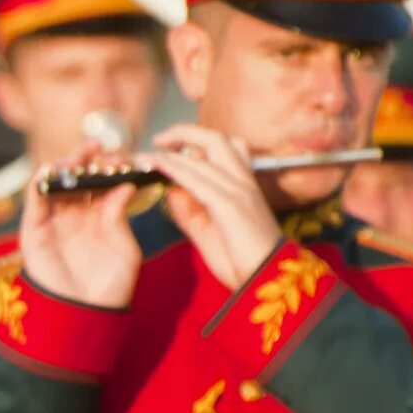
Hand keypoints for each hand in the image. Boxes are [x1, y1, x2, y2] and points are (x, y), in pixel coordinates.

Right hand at [19, 158, 141, 309]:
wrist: (86, 316)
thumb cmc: (110, 287)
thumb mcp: (125, 249)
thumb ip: (120, 217)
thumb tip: (125, 186)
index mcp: (98, 217)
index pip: (101, 183)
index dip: (109, 167)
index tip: (122, 157)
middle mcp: (74, 215)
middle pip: (77, 177)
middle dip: (87, 160)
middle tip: (99, 149)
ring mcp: (53, 221)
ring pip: (55, 183)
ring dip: (64, 165)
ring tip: (79, 158)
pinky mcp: (34, 230)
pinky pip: (34, 199)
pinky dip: (40, 181)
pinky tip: (54, 171)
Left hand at [143, 125, 285, 290]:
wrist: (266, 280)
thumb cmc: (241, 259)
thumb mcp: (207, 230)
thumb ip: (189, 210)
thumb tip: (170, 190)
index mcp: (243, 185)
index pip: (222, 148)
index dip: (193, 142)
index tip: (167, 146)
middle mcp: (243, 181)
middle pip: (215, 139)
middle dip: (184, 132)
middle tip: (158, 140)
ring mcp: (238, 190)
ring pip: (205, 154)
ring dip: (173, 149)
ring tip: (147, 154)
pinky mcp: (230, 205)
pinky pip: (199, 179)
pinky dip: (175, 168)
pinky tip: (158, 165)